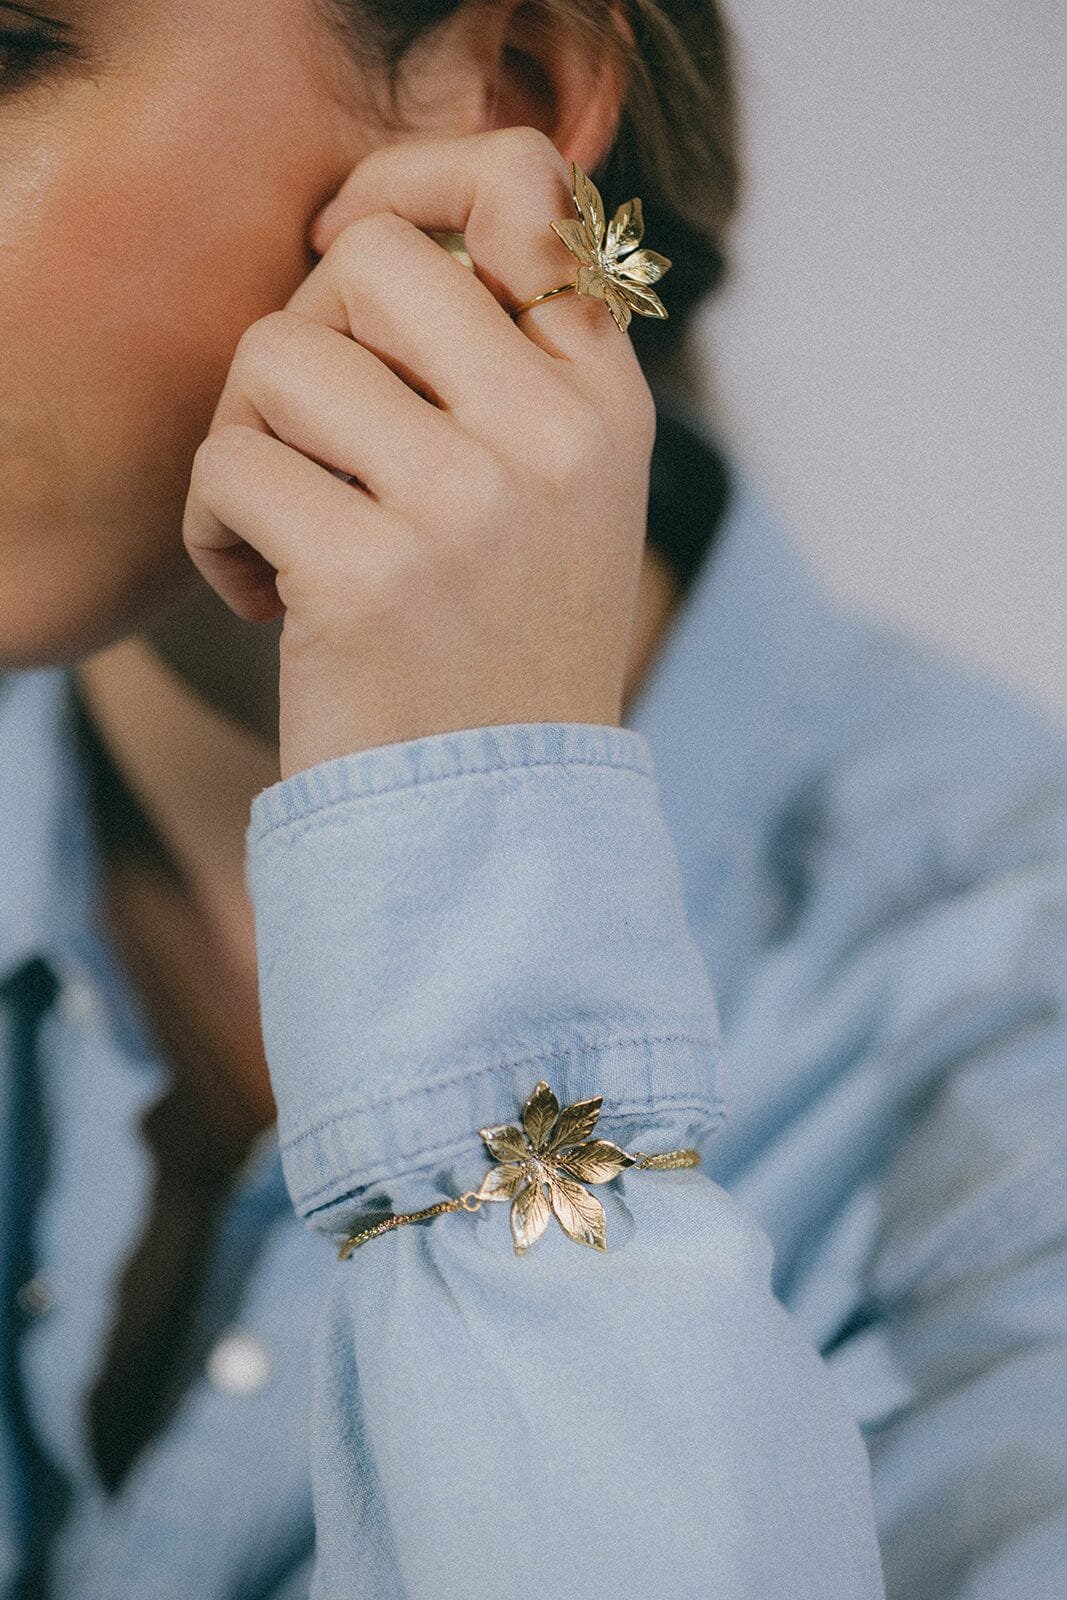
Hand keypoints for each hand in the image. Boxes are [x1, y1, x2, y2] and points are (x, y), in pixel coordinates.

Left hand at [181, 127, 656, 781]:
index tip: (343, 253)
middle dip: (306, 339)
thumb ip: (502, 364)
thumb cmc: (501, 651)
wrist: (497, 826)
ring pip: (278, 358)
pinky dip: (215, 533)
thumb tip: (362, 240)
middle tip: (311, 442)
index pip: (520, 189)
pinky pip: (230, 468)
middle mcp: (554, 438)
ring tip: (286, 533)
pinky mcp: (372, 576)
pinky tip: (265, 599)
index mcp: (604, 402)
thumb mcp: (557, 496)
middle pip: (369, 263)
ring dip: (249, 443)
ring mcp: (468, 505)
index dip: (408, 186)